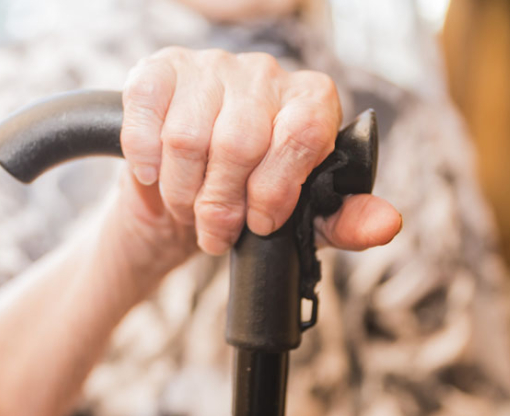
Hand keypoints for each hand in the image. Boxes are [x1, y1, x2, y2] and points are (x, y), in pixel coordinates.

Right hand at [117, 47, 401, 260]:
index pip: (301, 134)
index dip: (276, 189)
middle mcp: (264, 73)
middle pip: (239, 141)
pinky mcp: (161, 71)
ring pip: (187, 137)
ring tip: (188, 208)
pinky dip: (145, 158)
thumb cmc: (251, 201)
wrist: (193, 191)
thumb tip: (387, 224)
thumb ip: (345, 220)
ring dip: (182, 192)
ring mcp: (210, 66)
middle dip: (221, 205)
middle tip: (216, 231)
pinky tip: (152, 175)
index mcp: (311, 99)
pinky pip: (147, 112)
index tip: (261, 223)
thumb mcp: (303, 219)